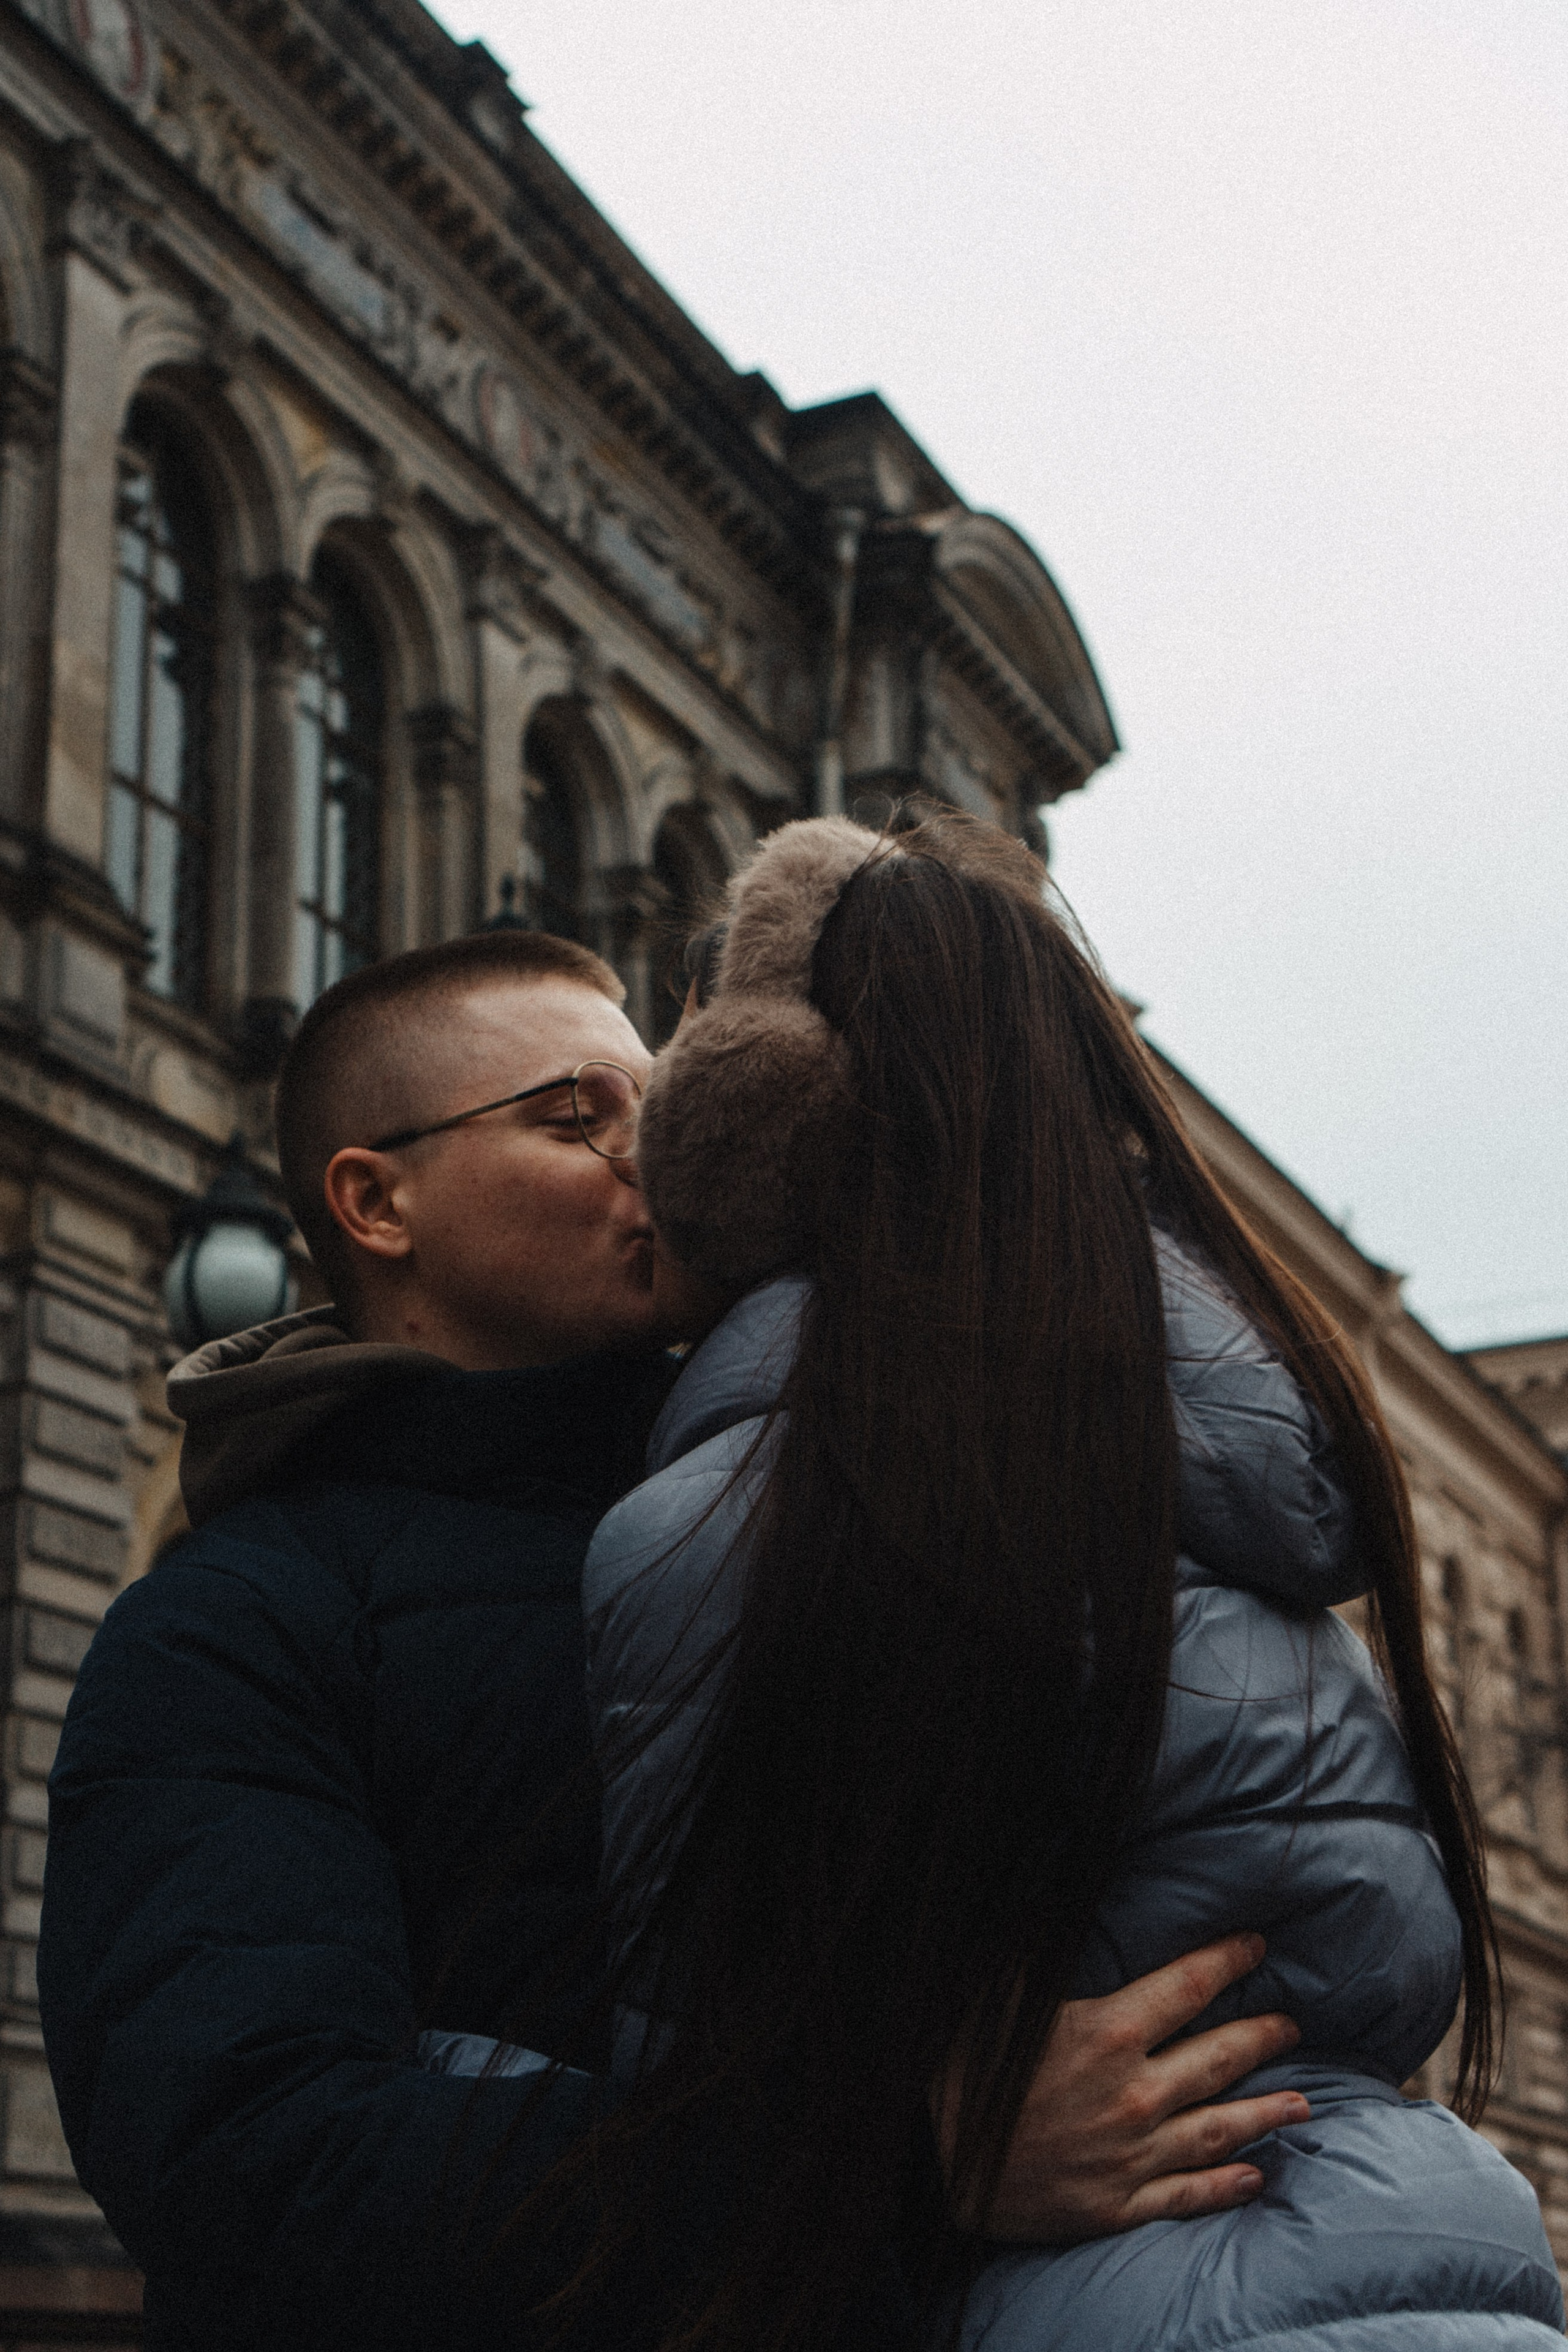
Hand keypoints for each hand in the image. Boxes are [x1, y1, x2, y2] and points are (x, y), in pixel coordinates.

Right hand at [936, 1933, 1308, 2243]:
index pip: (1188, 1986)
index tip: (1258, 1946)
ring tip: (1304, 2103)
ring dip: (1266, 2112)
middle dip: (1261, 2036)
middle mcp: (1134, 2093)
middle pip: (1218, 2058)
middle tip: (1293, 2024)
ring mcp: (1132, 2155)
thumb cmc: (961, 2068)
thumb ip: (1036, 1943)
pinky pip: (1188, 2193)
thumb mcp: (998, 1992)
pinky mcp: (1119, 2205)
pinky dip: (1227, 2184)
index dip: (1228, 1962)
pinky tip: (1257, 2175)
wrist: (932, 2162)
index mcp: (1108, 2032)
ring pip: (1219, 2129)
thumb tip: (1052, 1883)